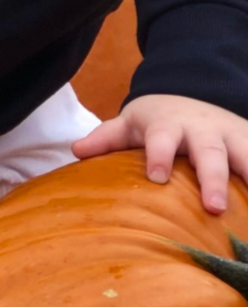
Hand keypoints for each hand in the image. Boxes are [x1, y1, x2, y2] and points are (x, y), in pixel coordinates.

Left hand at [72, 93, 247, 212]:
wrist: (194, 98)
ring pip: (247, 156)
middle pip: (210, 153)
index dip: (158, 155)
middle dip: (212, 178)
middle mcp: (205, 131)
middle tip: (213, 207)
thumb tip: (75, 151)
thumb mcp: (130, 124)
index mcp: (169, 125)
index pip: (161, 138)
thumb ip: (106, 138)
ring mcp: (235, 138)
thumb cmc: (157, 121)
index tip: (156, 177)